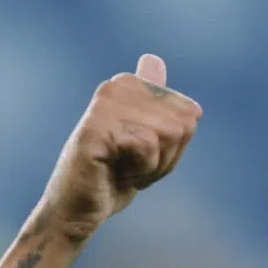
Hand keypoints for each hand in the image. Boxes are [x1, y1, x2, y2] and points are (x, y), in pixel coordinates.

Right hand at [35, 54, 201, 241]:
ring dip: (152, 165)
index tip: (143, 156)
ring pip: (166, 133)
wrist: (78, 209)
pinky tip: (113, 172)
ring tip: (122, 169)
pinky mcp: (96, 127)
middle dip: (165, 157)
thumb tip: (154, 58)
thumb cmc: (113, 177)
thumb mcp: (148, 141)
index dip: (174, 147)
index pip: (190, 115)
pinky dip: (139, 169)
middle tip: (131, 166)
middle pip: (181, 124)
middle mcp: (116, 85)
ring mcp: (104, 104)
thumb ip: (160, 107)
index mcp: (130, 84)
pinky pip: (146, 144)